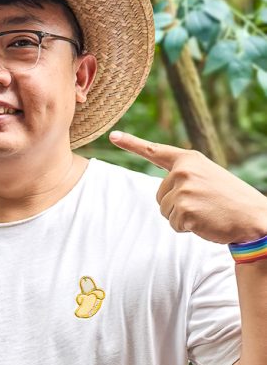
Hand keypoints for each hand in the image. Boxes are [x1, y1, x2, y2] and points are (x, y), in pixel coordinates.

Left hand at [108, 131, 266, 244]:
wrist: (254, 217)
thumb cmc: (229, 199)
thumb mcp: (206, 177)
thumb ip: (184, 176)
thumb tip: (164, 188)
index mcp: (188, 160)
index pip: (155, 151)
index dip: (132, 143)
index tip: (113, 136)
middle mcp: (182, 171)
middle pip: (159, 195)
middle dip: (176, 205)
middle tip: (203, 204)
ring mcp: (183, 190)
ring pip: (164, 211)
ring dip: (181, 217)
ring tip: (206, 212)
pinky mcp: (184, 210)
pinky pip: (173, 225)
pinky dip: (187, 228)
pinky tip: (205, 222)